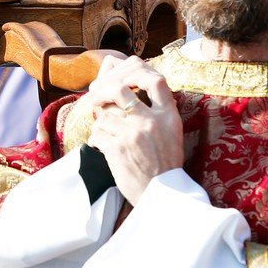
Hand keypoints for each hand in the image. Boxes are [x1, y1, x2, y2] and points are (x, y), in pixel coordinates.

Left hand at [84, 55, 183, 205]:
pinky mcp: (117, 149)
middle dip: (103, 91)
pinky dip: (96, 140)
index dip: (137, 73)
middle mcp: (151, 122)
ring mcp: (133, 134)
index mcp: (168, 116)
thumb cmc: (164, 163)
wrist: (161, 194)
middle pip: (119, 89)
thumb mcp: (171, 133)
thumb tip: (133, 88)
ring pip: (103, 115)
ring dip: (101, 125)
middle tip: (96, 97)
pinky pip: (97, 134)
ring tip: (106, 135)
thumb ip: (158, 111)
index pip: (156, 80)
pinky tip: (102, 148)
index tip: (125, 79)